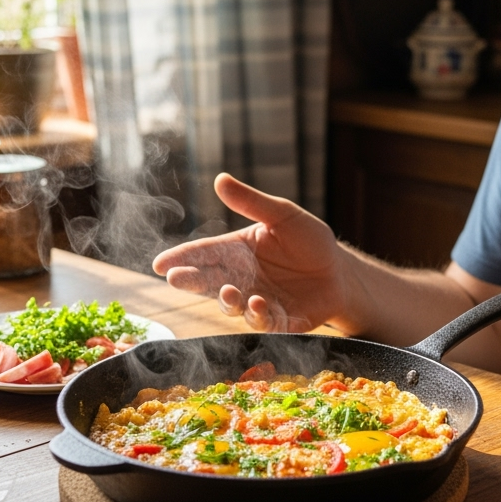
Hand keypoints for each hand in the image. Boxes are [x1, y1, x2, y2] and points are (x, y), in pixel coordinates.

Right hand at [151, 173, 345, 332]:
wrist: (340, 272)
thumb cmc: (309, 241)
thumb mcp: (282, 215)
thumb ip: (251, 202)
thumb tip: (220, 179)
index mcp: (237, 251)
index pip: (204, 253)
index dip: (181, 258)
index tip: (159, 264)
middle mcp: (241, 278)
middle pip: (209, 281)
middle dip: (191, 281)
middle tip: (176, 279)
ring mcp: (257, 301)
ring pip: (232, 305)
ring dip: (226, 300)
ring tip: (227, 291)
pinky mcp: (279, 321)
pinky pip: (263, 322)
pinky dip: (257, 317)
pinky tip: (257, 304)